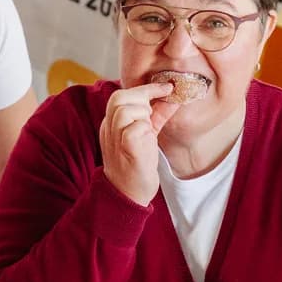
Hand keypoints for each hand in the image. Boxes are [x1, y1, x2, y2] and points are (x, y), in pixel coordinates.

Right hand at [99, 81, 180, 205]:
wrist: (128, 195)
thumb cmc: (137, 166)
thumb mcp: (147, 135)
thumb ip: (157, 115)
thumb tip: (172, 97)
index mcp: (111, 124)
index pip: (122, 95)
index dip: (146, 88)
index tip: (166, 87)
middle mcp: (109, 129)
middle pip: (119, 97)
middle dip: (143, 97)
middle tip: (154, 112)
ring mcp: (114, 138)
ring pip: (126, 109)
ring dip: (143, 114)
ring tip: (148, 130)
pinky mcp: (126, 147)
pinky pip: (135, 127)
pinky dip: (146, 128)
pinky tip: (148, 141)